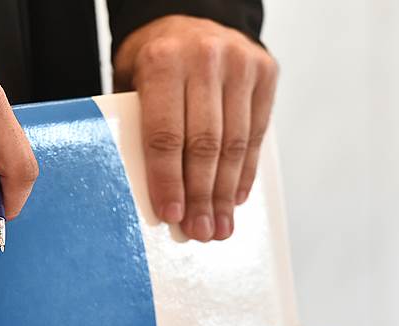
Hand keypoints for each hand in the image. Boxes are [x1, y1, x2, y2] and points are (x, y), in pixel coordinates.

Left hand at [113, 15, 277, 240]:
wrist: (190, 18)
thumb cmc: (155, 61)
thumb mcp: (133, 84)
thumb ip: (139, 126)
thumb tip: (153, 193)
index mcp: (162, 61)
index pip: (165, 135)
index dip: (169, 181)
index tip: (172, 215)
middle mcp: (204, 58)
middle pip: (204, 144)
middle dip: (202, 196)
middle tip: (199, 231)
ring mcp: (240, 63)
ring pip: (234, 143)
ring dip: (226, 193)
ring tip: (220, 226)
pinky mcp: (265, 71)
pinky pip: (257, 133)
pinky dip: (246, 171)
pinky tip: (237, 197)